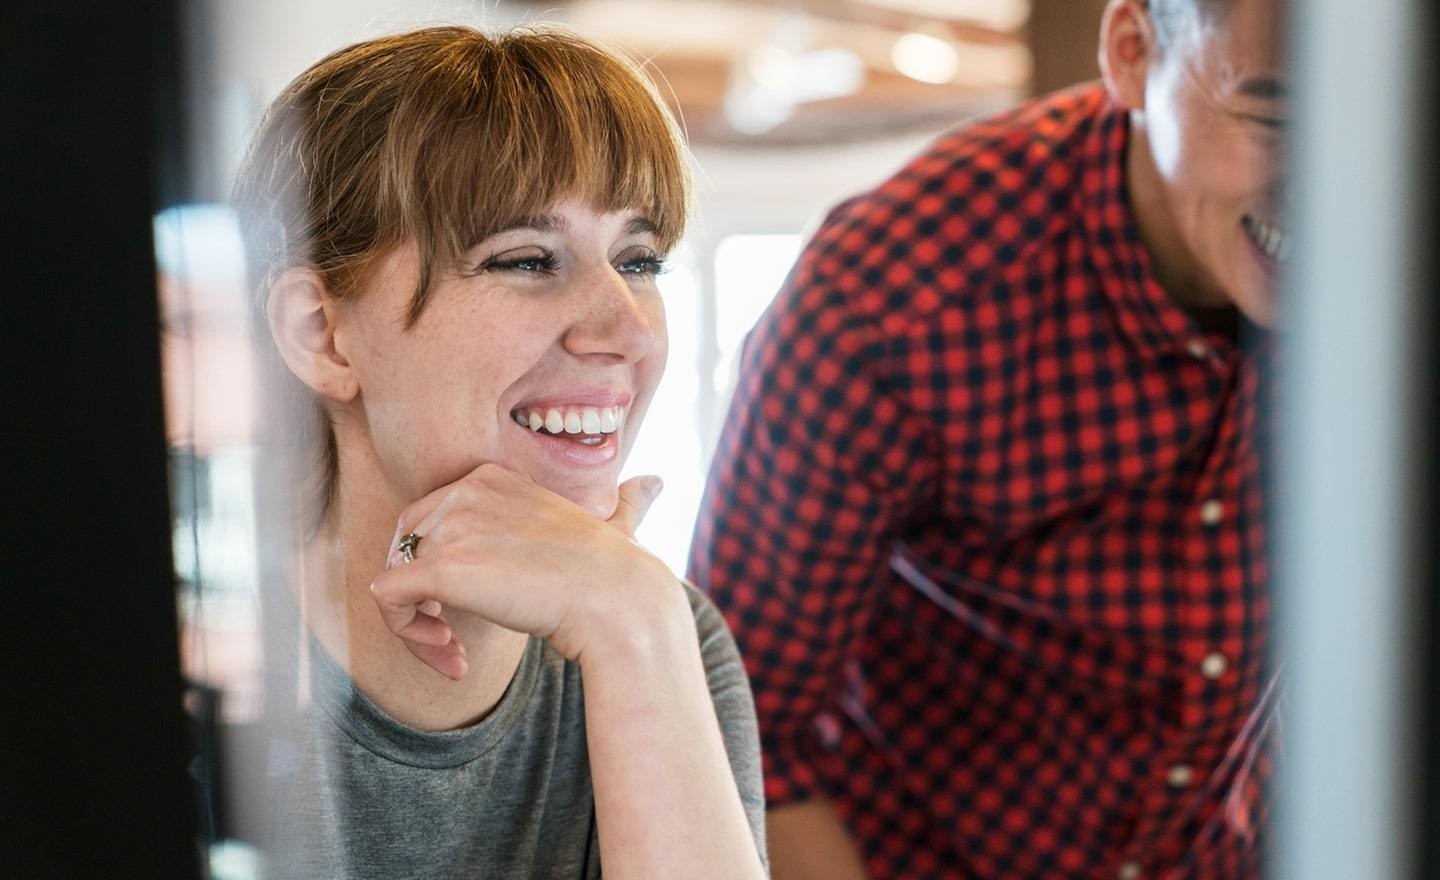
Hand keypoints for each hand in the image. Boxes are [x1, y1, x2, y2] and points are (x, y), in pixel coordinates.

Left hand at [368, 462, 674, 678]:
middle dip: (425, 598)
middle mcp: (464, 490)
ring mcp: (450, 526)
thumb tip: (653, 483)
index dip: (443, 568)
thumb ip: (624, 504)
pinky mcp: (439, 567)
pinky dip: (406, 635)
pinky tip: (451, 659)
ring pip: (395, 577)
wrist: (619, 601)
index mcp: (491, 477)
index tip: (477, 609)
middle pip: (407, 547)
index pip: (433, 520)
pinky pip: (387, 600)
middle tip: (455, 640)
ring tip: (455, 655)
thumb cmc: (620, 573)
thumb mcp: (617, 526)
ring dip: (419, 626)